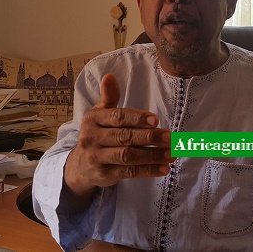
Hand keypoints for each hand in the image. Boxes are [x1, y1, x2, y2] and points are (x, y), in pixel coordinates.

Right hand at [64, 74, 173, 200]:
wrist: (80, 166)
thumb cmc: (97, 134)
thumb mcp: (99, 114)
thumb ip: (109, 97)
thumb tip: (109, 76)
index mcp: (93, 119)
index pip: (117, 117)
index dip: (137, 118)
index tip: (156, 119)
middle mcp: (92, 138)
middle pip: (124, 137)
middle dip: (150, 138)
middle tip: (171, 138)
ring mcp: (97, 158)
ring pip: (128, 156)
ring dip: (152, 155)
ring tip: (172, 153)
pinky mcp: (105, 175)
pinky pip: (129, 172)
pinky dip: (148, 170)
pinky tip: (164, 168)